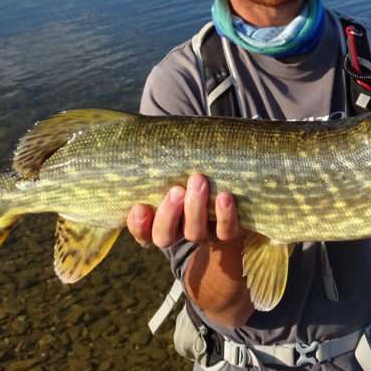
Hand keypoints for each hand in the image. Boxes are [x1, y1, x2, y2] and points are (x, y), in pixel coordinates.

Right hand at [126, 173, 242, 248]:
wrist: (231, 189)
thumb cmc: (192, 171)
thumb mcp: (176, 169)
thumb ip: (164, 162)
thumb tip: (152, 133)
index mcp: (159, 220)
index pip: (142, 231)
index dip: (138, 224)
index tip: (140, 207)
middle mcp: (179, 232)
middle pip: (164, 237)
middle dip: (168, 215)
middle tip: (176, 191)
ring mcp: (204, 234)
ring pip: (194, 233)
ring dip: (195, 209)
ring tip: (199, 181)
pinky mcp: (228, 232)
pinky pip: (225, 231)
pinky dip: (225, 216)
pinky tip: (224, 196)